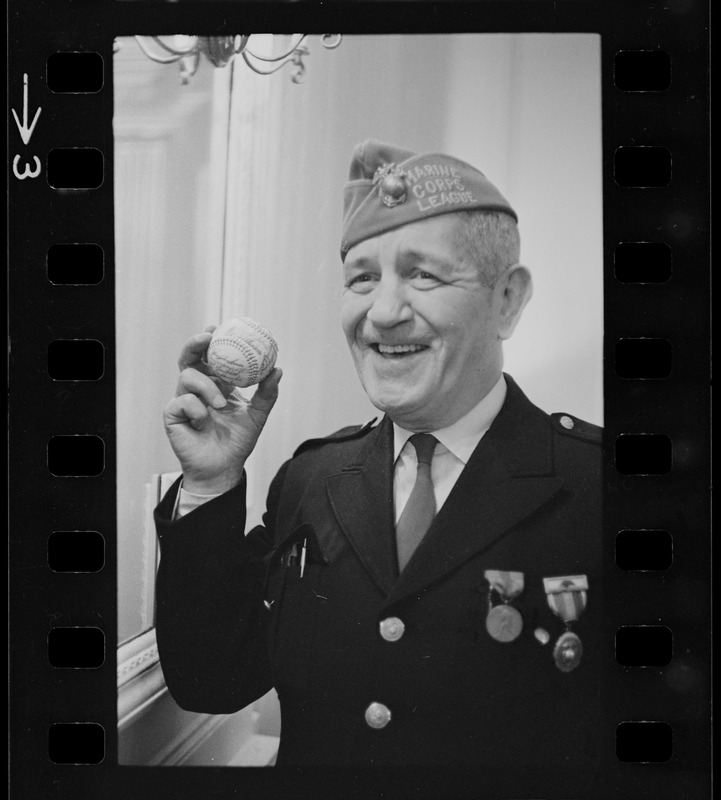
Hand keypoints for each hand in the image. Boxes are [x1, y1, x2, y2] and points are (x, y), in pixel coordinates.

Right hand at [163, 328, 281, 493]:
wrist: (224, 468)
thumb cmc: (238, 441)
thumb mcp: (258, 415)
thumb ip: (267, 393)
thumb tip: (277, 369)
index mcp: (216, 383)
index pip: (209, 356)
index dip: (211, 339)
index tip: (219, 327)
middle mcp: (198, 389)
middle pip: (189, 358)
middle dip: (195, 343)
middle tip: (207, 337)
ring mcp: (183, 401)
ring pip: (186, 376)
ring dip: (206, 385)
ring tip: (221, 402)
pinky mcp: (173, 416)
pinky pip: (181, 401)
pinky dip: (196, 407)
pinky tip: (204, 420)